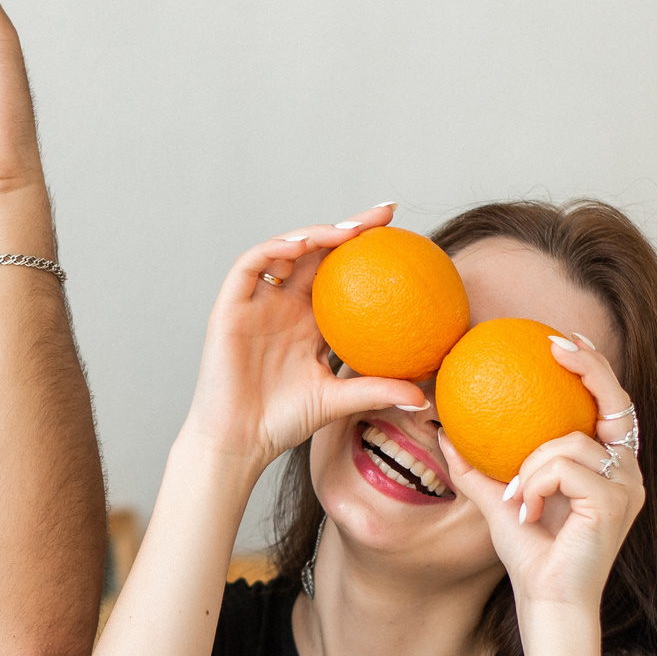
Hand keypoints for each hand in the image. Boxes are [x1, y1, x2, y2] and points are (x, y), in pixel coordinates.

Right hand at [175, 204, 430, 478]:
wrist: (238, 441)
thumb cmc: (283, 423)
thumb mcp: (339, 401)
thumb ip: (377, 391)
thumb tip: (425, 397)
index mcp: (311, 321)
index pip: (344, 275)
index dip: (368, 251)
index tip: (404, 235)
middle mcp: (285, 304)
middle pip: (319, 252)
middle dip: (351, 227)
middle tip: (386, 214)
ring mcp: (257, 302)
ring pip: (286, 250)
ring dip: (316, 233)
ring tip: (349, 231)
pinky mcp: (231, 306)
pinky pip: (251, 265)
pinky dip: (275, 249)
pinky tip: (302, 245)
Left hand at [435, 333, 642, 610]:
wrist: (547, 599)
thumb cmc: (530, 554)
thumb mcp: (498, 500)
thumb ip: (478, 467)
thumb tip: (445, 431)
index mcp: (608, 466)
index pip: (610, 404)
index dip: (593, 367)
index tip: (562, 341)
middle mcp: (627, 471)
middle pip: (614, 401)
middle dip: (588, 366)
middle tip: (553, 345)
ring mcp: (626, 486)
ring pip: (570, 441)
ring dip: (531, 466)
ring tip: (518, 498)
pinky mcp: (615, 501)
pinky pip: (563, 466)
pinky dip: (536, 483)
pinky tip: (527, 510)